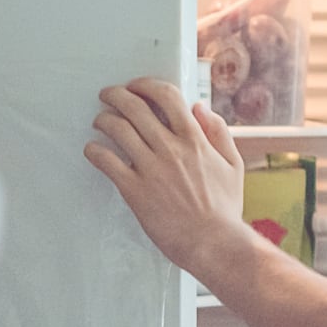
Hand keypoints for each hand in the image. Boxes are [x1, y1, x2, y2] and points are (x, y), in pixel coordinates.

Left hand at [84, 78, 249, 278]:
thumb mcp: (233, 164)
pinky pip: (105, 161)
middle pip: (135, 107)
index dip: (147, 85)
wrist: (213, 242)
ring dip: (103, 119)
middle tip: (109, 95)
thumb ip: (218, 132)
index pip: (167, 96)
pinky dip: (94, 150)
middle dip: (116, 95)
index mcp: (196, 139)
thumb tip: (200, 108)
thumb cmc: (224, 208)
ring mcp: (150, 168)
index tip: (137, 86)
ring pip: (117, 129)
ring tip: (99, 121)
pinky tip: (93, 150)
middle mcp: (171, 148)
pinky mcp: (133, 189)